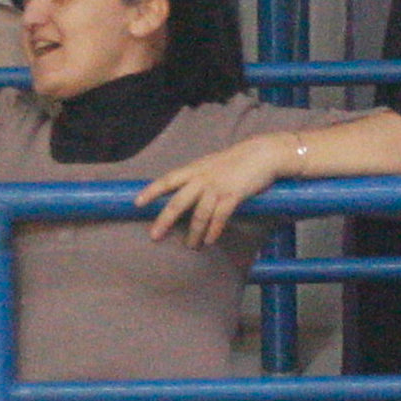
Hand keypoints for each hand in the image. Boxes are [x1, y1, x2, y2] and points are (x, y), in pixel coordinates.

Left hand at [136, 132, 294, 246]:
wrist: (263, 154)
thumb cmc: (236, 161)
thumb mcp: (211, 165)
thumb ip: (197, 178)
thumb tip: (183, 194)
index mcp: (195, 170)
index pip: (167, 180)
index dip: (151, 191)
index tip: (137, 203)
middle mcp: (202, 178)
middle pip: (178, 202)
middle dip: (164, 220)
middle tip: (154, 236)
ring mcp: (218, 187)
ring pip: (199, 214)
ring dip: (193, 233)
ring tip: (191, 246)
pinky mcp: (234, 195)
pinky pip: (220, 217)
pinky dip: (213, 230)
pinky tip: (209, 240)